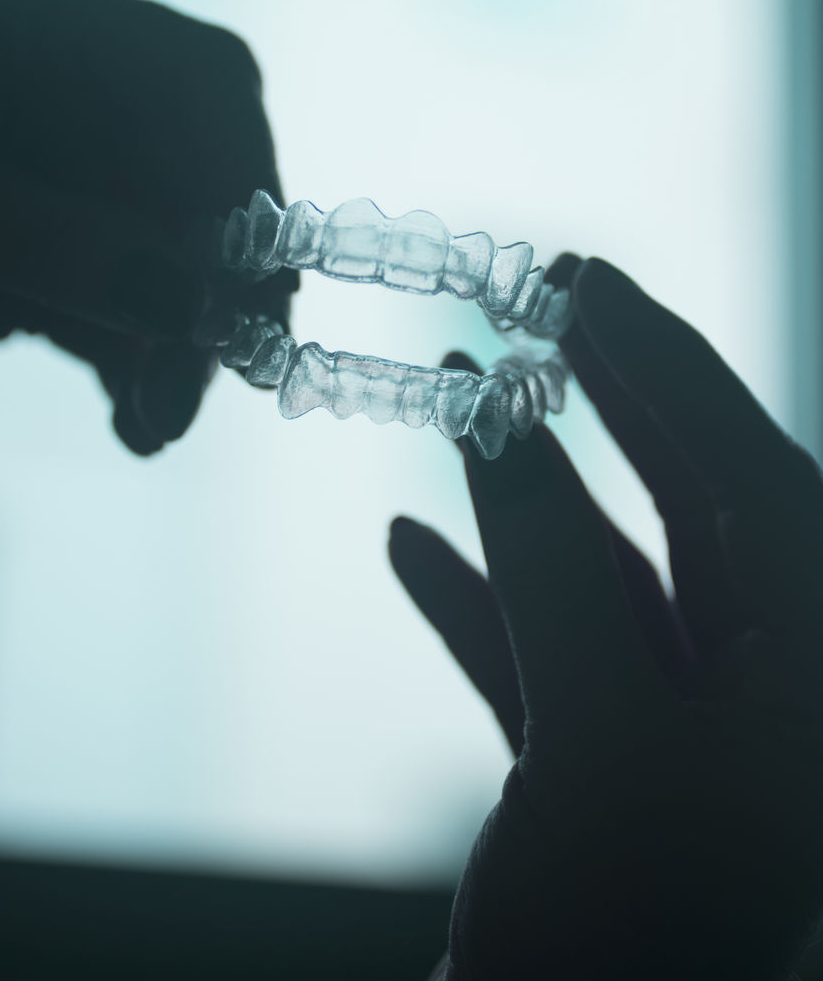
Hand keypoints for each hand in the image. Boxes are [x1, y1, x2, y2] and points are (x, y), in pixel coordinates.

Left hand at [0, 0, 296, 452]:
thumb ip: (57, 249)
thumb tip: (196, 300)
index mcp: (34, 37)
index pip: (198, 80)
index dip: (243, 185)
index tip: (245, 297)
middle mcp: (60, 92)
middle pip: (196, 172)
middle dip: (212, 286)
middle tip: (200, 385)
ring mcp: (51, 173)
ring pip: (167, 249)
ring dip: (178, 340)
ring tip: (158, 424)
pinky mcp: (37, 249)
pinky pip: (121, 296)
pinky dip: (138, 358)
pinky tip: (138, 420)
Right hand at [390, 257, 822, 979]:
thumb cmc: (616, 943)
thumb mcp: (597, 728)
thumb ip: (548, 560)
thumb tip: (493, 414)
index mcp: (815, 669)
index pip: (749, 470)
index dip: (661, 362)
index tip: (583, 279)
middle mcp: (771, 691)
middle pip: (691, 503)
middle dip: (609, 401)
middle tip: (544, 303)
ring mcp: (689, 732)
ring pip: (608, 572)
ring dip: (522, 494)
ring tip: (456, 396)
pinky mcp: (610, 772)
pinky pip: (548, 653)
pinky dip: (481, 600)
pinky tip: (410, 544)